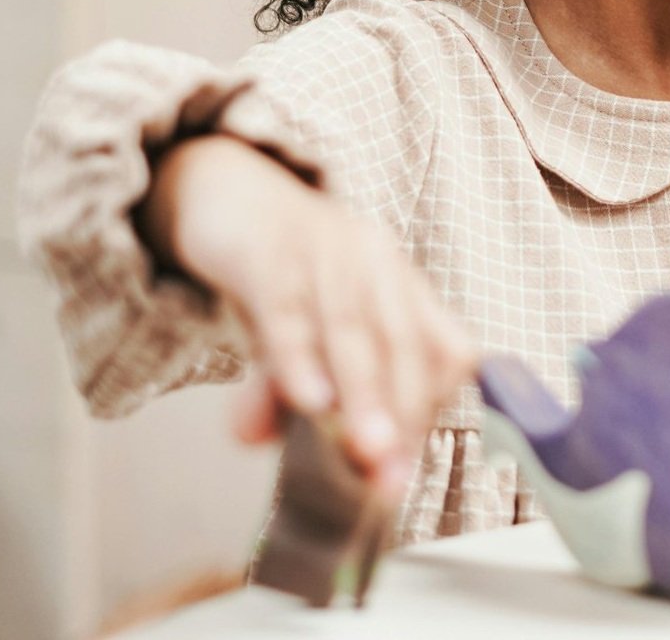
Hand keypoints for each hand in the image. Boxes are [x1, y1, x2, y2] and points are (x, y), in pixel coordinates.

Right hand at [142, 135, 477, 491]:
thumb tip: (259, 443)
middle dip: (403, 415)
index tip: (402, 472)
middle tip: (390, 479)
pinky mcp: (273, 244)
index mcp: (401, 287)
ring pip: (353, 327)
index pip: (442, 351)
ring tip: (361, 452)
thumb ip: (284, 390)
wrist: (227, 189)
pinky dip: (300, 356)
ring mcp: (329, 248)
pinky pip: (290, 305)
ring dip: (361, 395)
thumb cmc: (279, 273)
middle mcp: (377, 262)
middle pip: (405, 343)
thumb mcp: (292, 338)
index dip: (427, 412)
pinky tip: (305, 399)